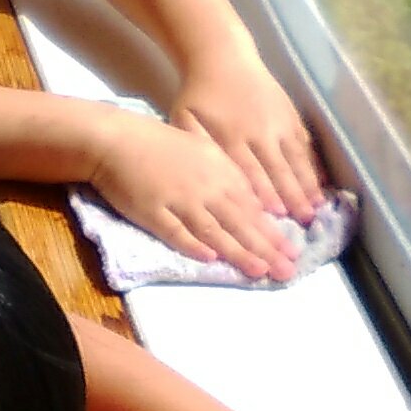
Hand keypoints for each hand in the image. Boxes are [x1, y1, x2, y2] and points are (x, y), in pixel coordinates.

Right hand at [90, 107, 300, 281]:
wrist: (118, 139)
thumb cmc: (162, 144)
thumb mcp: (204, 151)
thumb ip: (227, 178)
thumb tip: (252, 205)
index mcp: (220, 170)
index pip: (253, 207)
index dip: (272, 232)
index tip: (291, 252)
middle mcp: (205, 186)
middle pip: (240, 222)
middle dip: (266, 249)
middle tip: (287, 271)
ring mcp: (179, 200)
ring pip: (214, 230)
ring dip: (238, 252)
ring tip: (259, 271)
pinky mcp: (153, 211)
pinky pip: (176, 231)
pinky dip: (193, 245)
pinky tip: (210, 260)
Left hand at [172, 55, 323, 224]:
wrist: (222, 57)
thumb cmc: (199, 95)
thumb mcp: (184, 119)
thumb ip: (196, 148)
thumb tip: (208, 179)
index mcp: (231, 136)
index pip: (250, 171)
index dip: (264, 193)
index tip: (277, 216)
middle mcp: (259, 132)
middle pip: (277, 170)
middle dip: (292, 197)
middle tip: (304, 222)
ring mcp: (278, 123)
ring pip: (295, 159)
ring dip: (306, 185)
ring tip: (315, 208)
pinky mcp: (290, 116)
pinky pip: (305, 144)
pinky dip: (313, 165)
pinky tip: (320, 184)